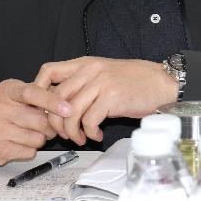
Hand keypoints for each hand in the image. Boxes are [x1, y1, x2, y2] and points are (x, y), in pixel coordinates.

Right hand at [0, 78, 72, 164]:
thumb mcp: (16, 90)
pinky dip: (30, 149)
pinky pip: (29, 153)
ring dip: (40, 137)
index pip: (32, 94)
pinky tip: (20, 141)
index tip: (68, 108)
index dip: (52, 101)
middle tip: (44, 123)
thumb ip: (38, 92)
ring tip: (29, 131)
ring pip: (37, 139)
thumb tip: (66, 100)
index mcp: (8, 91)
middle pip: (40, 121)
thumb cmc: (1, 105)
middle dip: (49, 124)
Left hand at [35, 57, 177, 144]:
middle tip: (64, 133)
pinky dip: (90, 132)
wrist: (161, 83)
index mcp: (85, 63)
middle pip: (56, 98)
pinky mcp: (111, 98)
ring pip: (71, 112)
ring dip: (72, 131)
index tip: (42, 108)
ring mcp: (101, 83)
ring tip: (81, 138)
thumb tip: (59, 105)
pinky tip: (96, 134)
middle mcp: (90, 70)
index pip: (48, 70)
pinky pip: (89, 121)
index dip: (38, 91)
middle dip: (56, 121)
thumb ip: (82, 84)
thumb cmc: (134, 82)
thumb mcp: (104, 75)